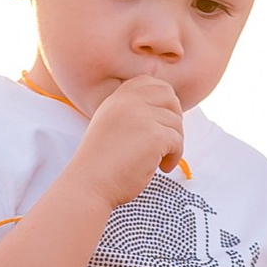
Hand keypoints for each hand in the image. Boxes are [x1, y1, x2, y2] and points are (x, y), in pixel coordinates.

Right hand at [70, 74, 187, 209]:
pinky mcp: (153, 135)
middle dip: (175, 119)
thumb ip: (131, 113)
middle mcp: (128, 101)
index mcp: (117, 98)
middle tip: (167, 141)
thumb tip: (166, 112)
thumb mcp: (112, 126)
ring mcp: (142, 116)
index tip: (161, 123)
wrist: (89, 184)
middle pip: (169, 97)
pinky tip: (162, 168)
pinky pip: (177, 141)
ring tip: (160, 160)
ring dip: (174, 144)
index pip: (150, 82)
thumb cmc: (102, 164)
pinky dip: (174, 157)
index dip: (163, 101)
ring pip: (176, 122)